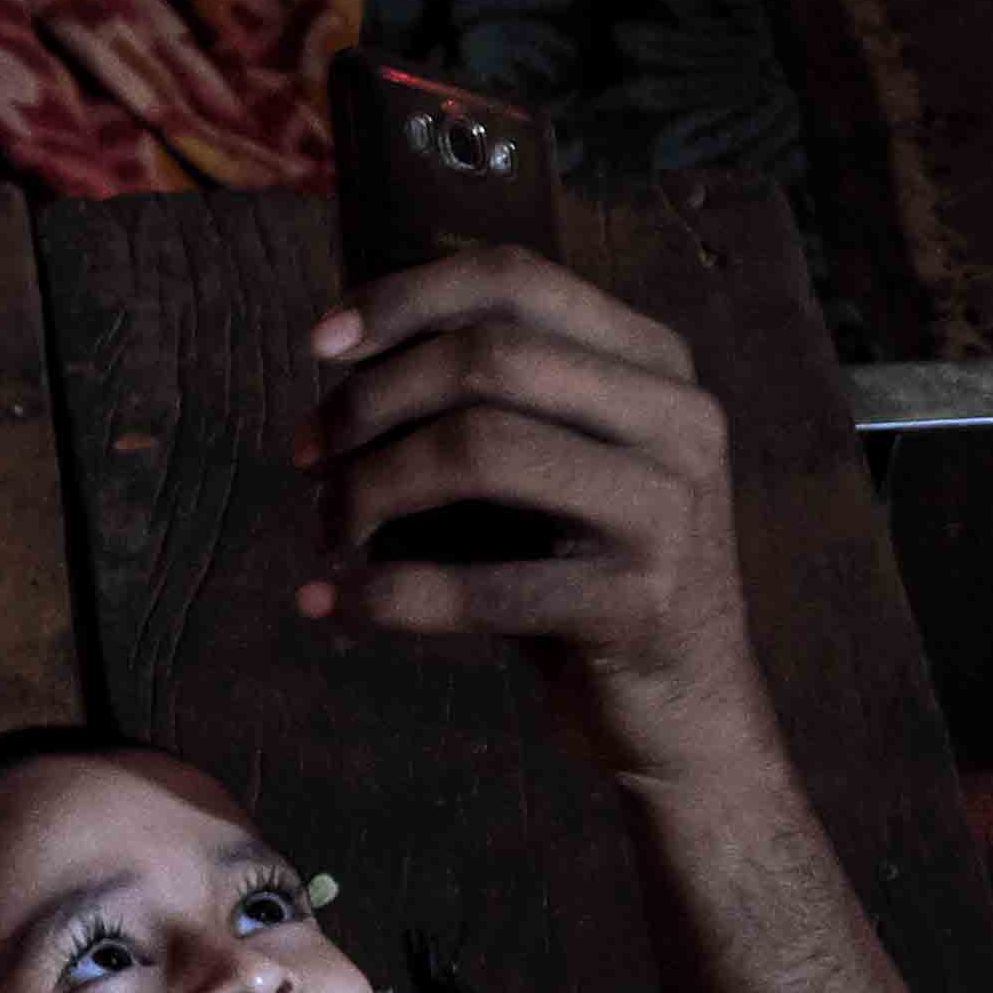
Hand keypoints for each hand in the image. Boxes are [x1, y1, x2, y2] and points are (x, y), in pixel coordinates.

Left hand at [297, 250, 768, 769]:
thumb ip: (474, 403)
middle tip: (307, 457)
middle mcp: (675, 418)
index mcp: (651, 363)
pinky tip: (331, 605)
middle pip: (485, 357)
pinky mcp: (639, 604)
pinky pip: (481, 587)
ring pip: (476, 450)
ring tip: (328, 531)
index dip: (405, 299)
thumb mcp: (543, 467)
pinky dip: (388, 595)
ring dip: (370, 489)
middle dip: (369, 402)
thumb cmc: (584, 575)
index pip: (514, 281)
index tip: (320, 344)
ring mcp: (666, 509)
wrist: (685, 711)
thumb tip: (337, 354)